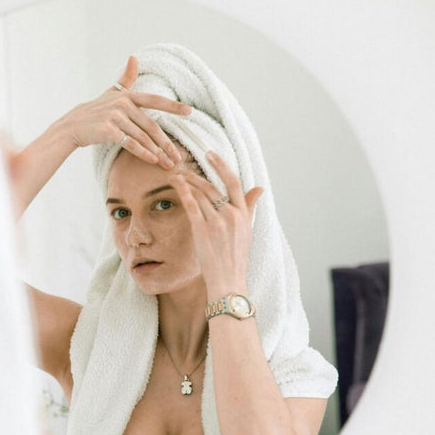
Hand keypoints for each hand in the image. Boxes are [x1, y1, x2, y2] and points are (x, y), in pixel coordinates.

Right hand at [64, 56, 191, 167]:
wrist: (73, 125)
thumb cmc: (94, 110)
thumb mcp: (111, 93)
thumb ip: (126, 79)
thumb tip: (134, 57)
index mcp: (127, 96)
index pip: (155, 101)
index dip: (173, 106)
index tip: (190, 112)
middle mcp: (123, 104)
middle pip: (151, 126)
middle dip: (166, 143)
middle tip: (177, 156)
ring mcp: (116, 117)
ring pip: (143, 137)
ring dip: (157, 152)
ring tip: (168, 163)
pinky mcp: (109, 131)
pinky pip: (131, 144)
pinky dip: (143, 153)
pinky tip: (153, 160)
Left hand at [168, 151, 262, 293]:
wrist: (228, 280)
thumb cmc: (236, 258)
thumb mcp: (247, 230)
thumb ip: (249, 208)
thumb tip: (259, 188)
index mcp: (243, 214)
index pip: (234, 183)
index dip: (222, 166)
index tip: (211, 155)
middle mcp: (231, 215)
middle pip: (212, 186)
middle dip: (196, 173)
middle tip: (183, 164)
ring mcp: (216, 222)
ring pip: (200, 194)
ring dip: (186, 181)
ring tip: (175, 174)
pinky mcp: (202, 230)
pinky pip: (191, 205)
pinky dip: (183, 192)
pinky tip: (175, 184)